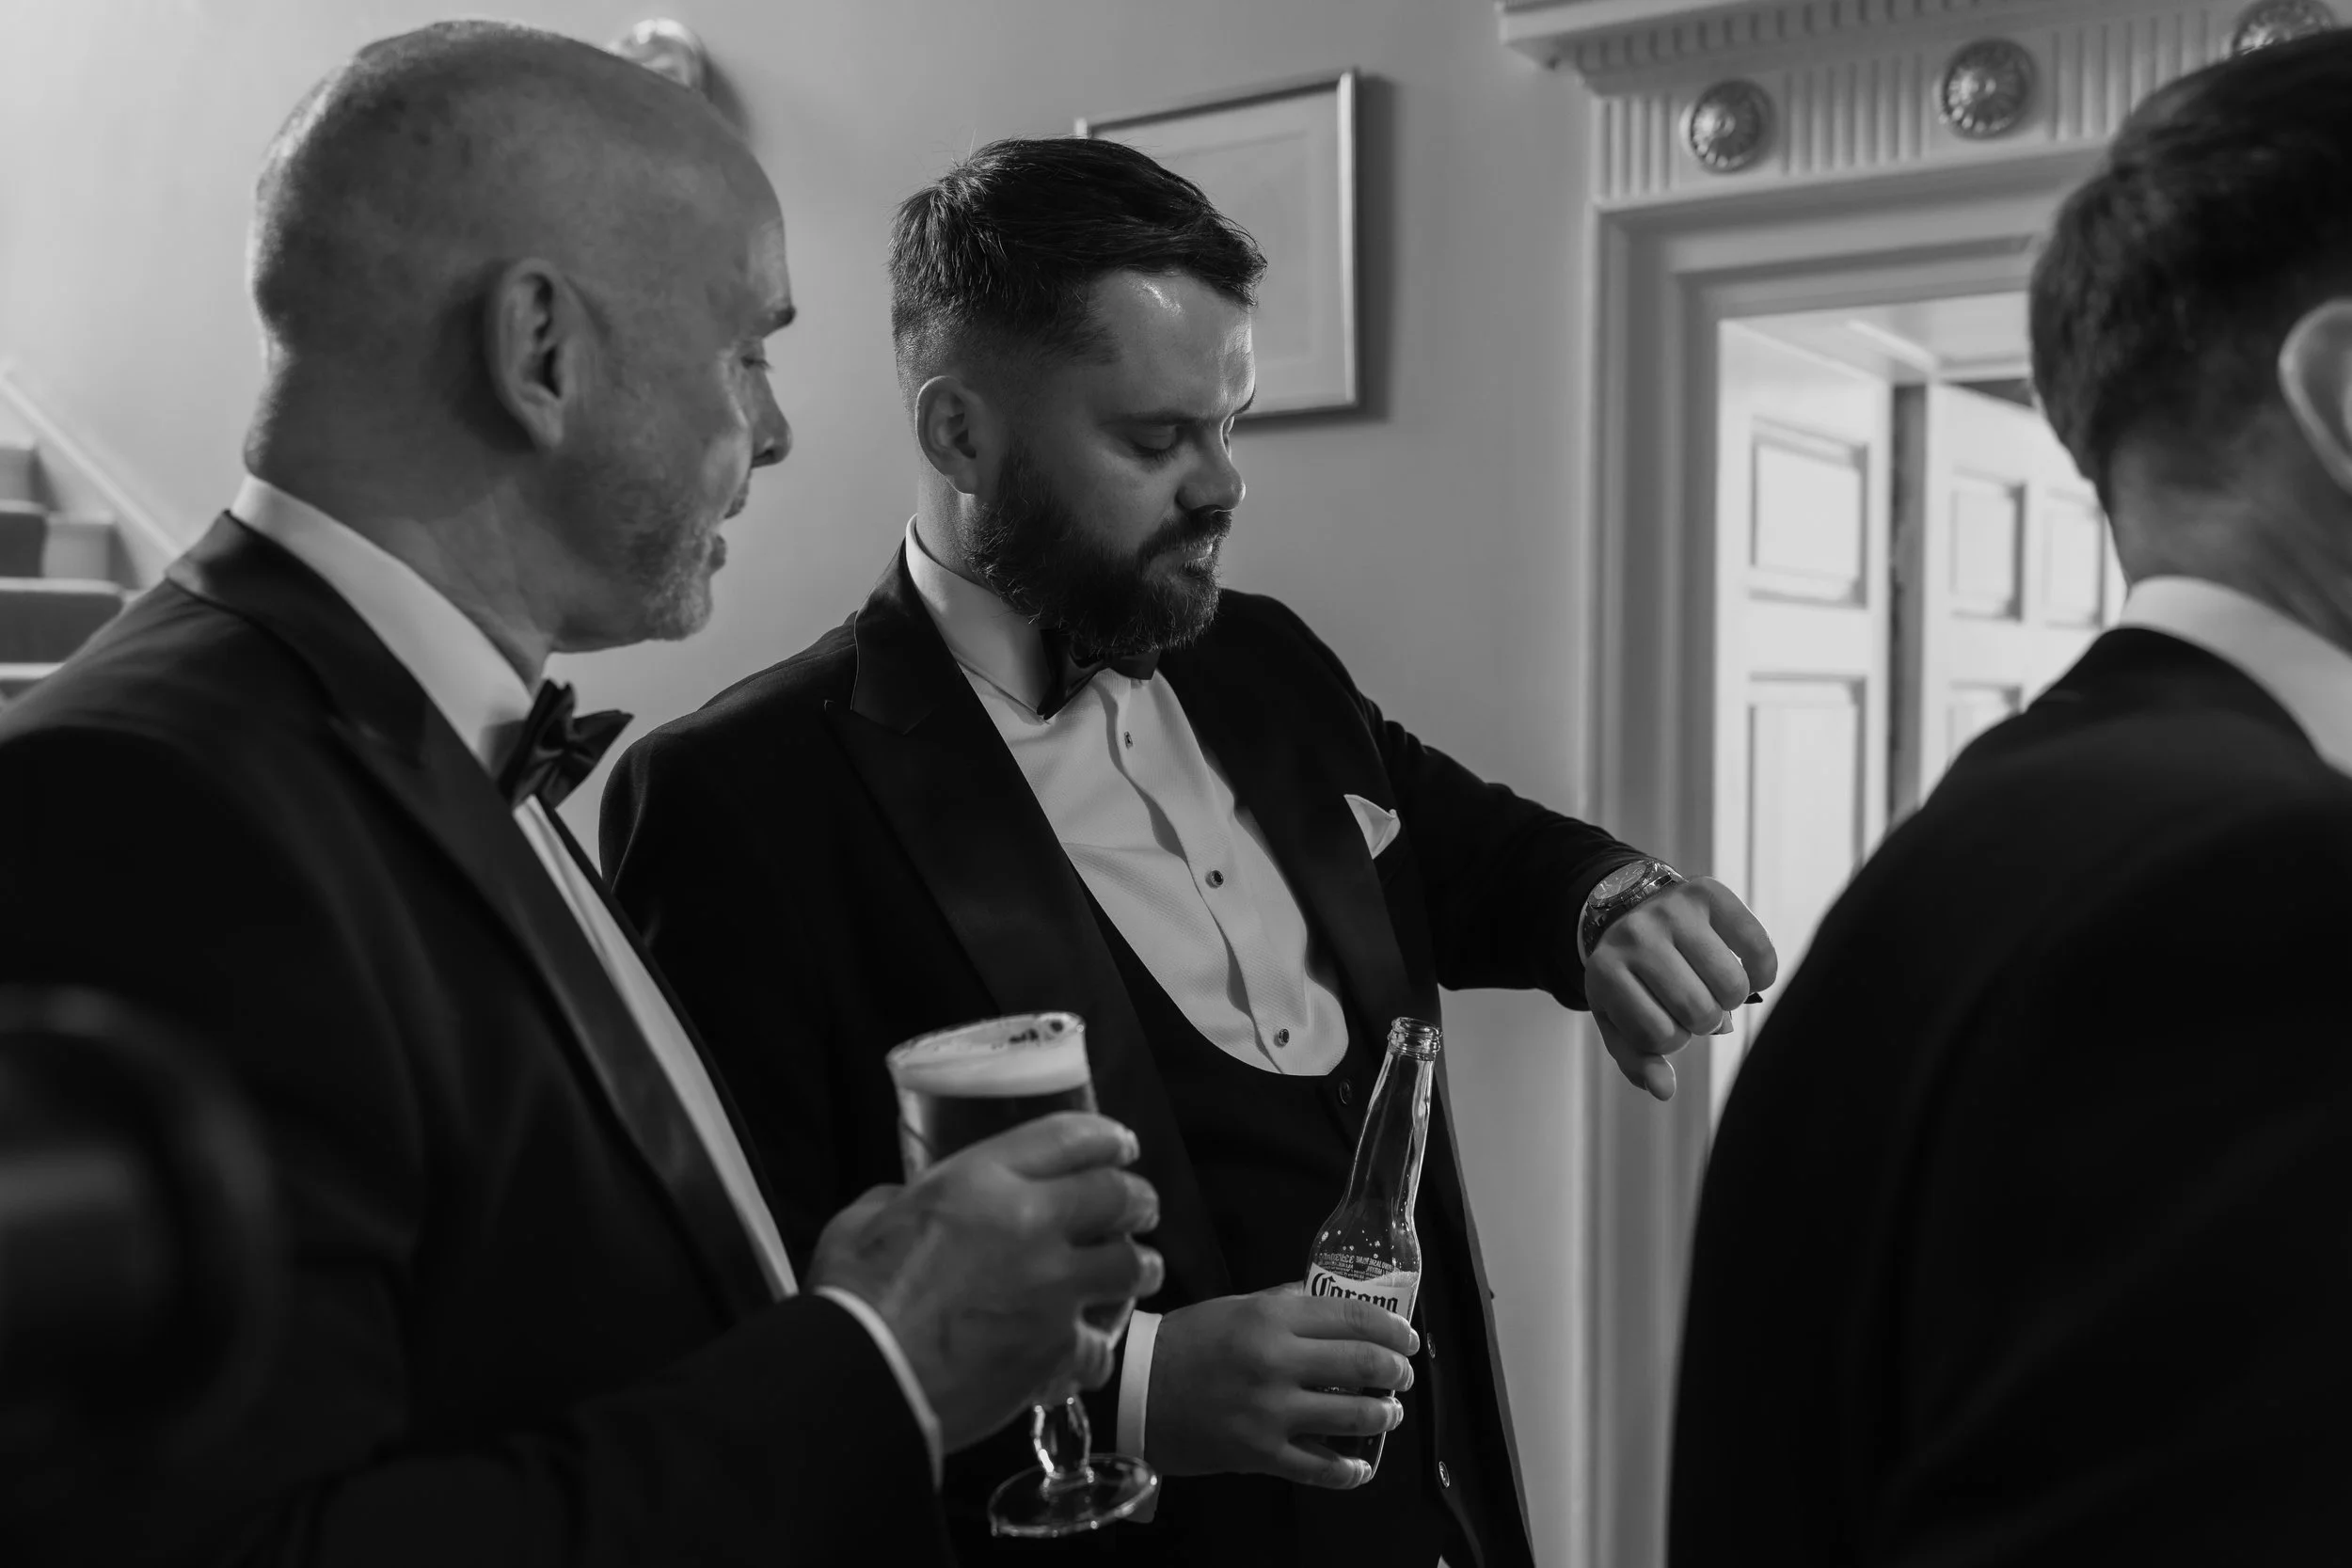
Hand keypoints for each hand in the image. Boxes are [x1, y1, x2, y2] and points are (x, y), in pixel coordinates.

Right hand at [808, 1111, 1161, 1453]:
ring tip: (1137, 1272)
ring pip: (1129, 1266)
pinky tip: (1085, 1353)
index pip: (1070, 1137)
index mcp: (980, 1181)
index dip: (1106, 1138)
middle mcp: (1030, 1223)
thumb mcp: (864, 1222)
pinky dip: (1094, 1350)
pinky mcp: (1057, 1349)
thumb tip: (909, 1202)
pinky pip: (1100, 1346)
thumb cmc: (851, 1300)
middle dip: (1136, 1199)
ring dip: (1138, 1267)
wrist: (862, 1380)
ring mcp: (1052, 1288)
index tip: (1121, 1147)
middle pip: (1116, 1196)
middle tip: (1138, 1208)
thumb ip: (899, 1201)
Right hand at [1146, 1283, 1416, 1489]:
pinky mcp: (1259, 1454)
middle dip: (1397, 1372)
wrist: (1134, 1390)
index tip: (1407, 1339)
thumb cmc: (1185, 1343)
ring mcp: (1269, 1412)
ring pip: (1353, 1417)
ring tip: (1387, 1413)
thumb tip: (1331, 1302)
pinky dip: (1350, 1471)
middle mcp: (1275, 1361)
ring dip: (1383, 1416)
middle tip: (1403, 1376)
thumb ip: (1285, 1305)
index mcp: (1271, 1318)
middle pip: (1363, 1364)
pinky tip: (1360, 1466)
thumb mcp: (1235, 1307)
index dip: (1392, 1329)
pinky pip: (1320, 1468)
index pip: (1353, 1316)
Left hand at [1586, 875, 1778, 1101]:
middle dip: (1703, 1020)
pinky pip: (1757, 948)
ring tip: (1713, 987)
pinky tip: (1749, 974)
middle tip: (1694, 1003)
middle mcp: (1635, 935)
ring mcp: (1672, 911)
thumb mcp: (1619, 1019)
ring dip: (1729, 999)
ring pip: (1731, 986)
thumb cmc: (1631, 978)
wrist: (1629, 910)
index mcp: (1605, 972)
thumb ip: (1638, 1060)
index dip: (1672, 1039)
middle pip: (1699, 1011)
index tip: (1665, 1019)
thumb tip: (1663, 1090)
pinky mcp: (1708, 893)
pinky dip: (1762, 972)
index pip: (1660, 1036)